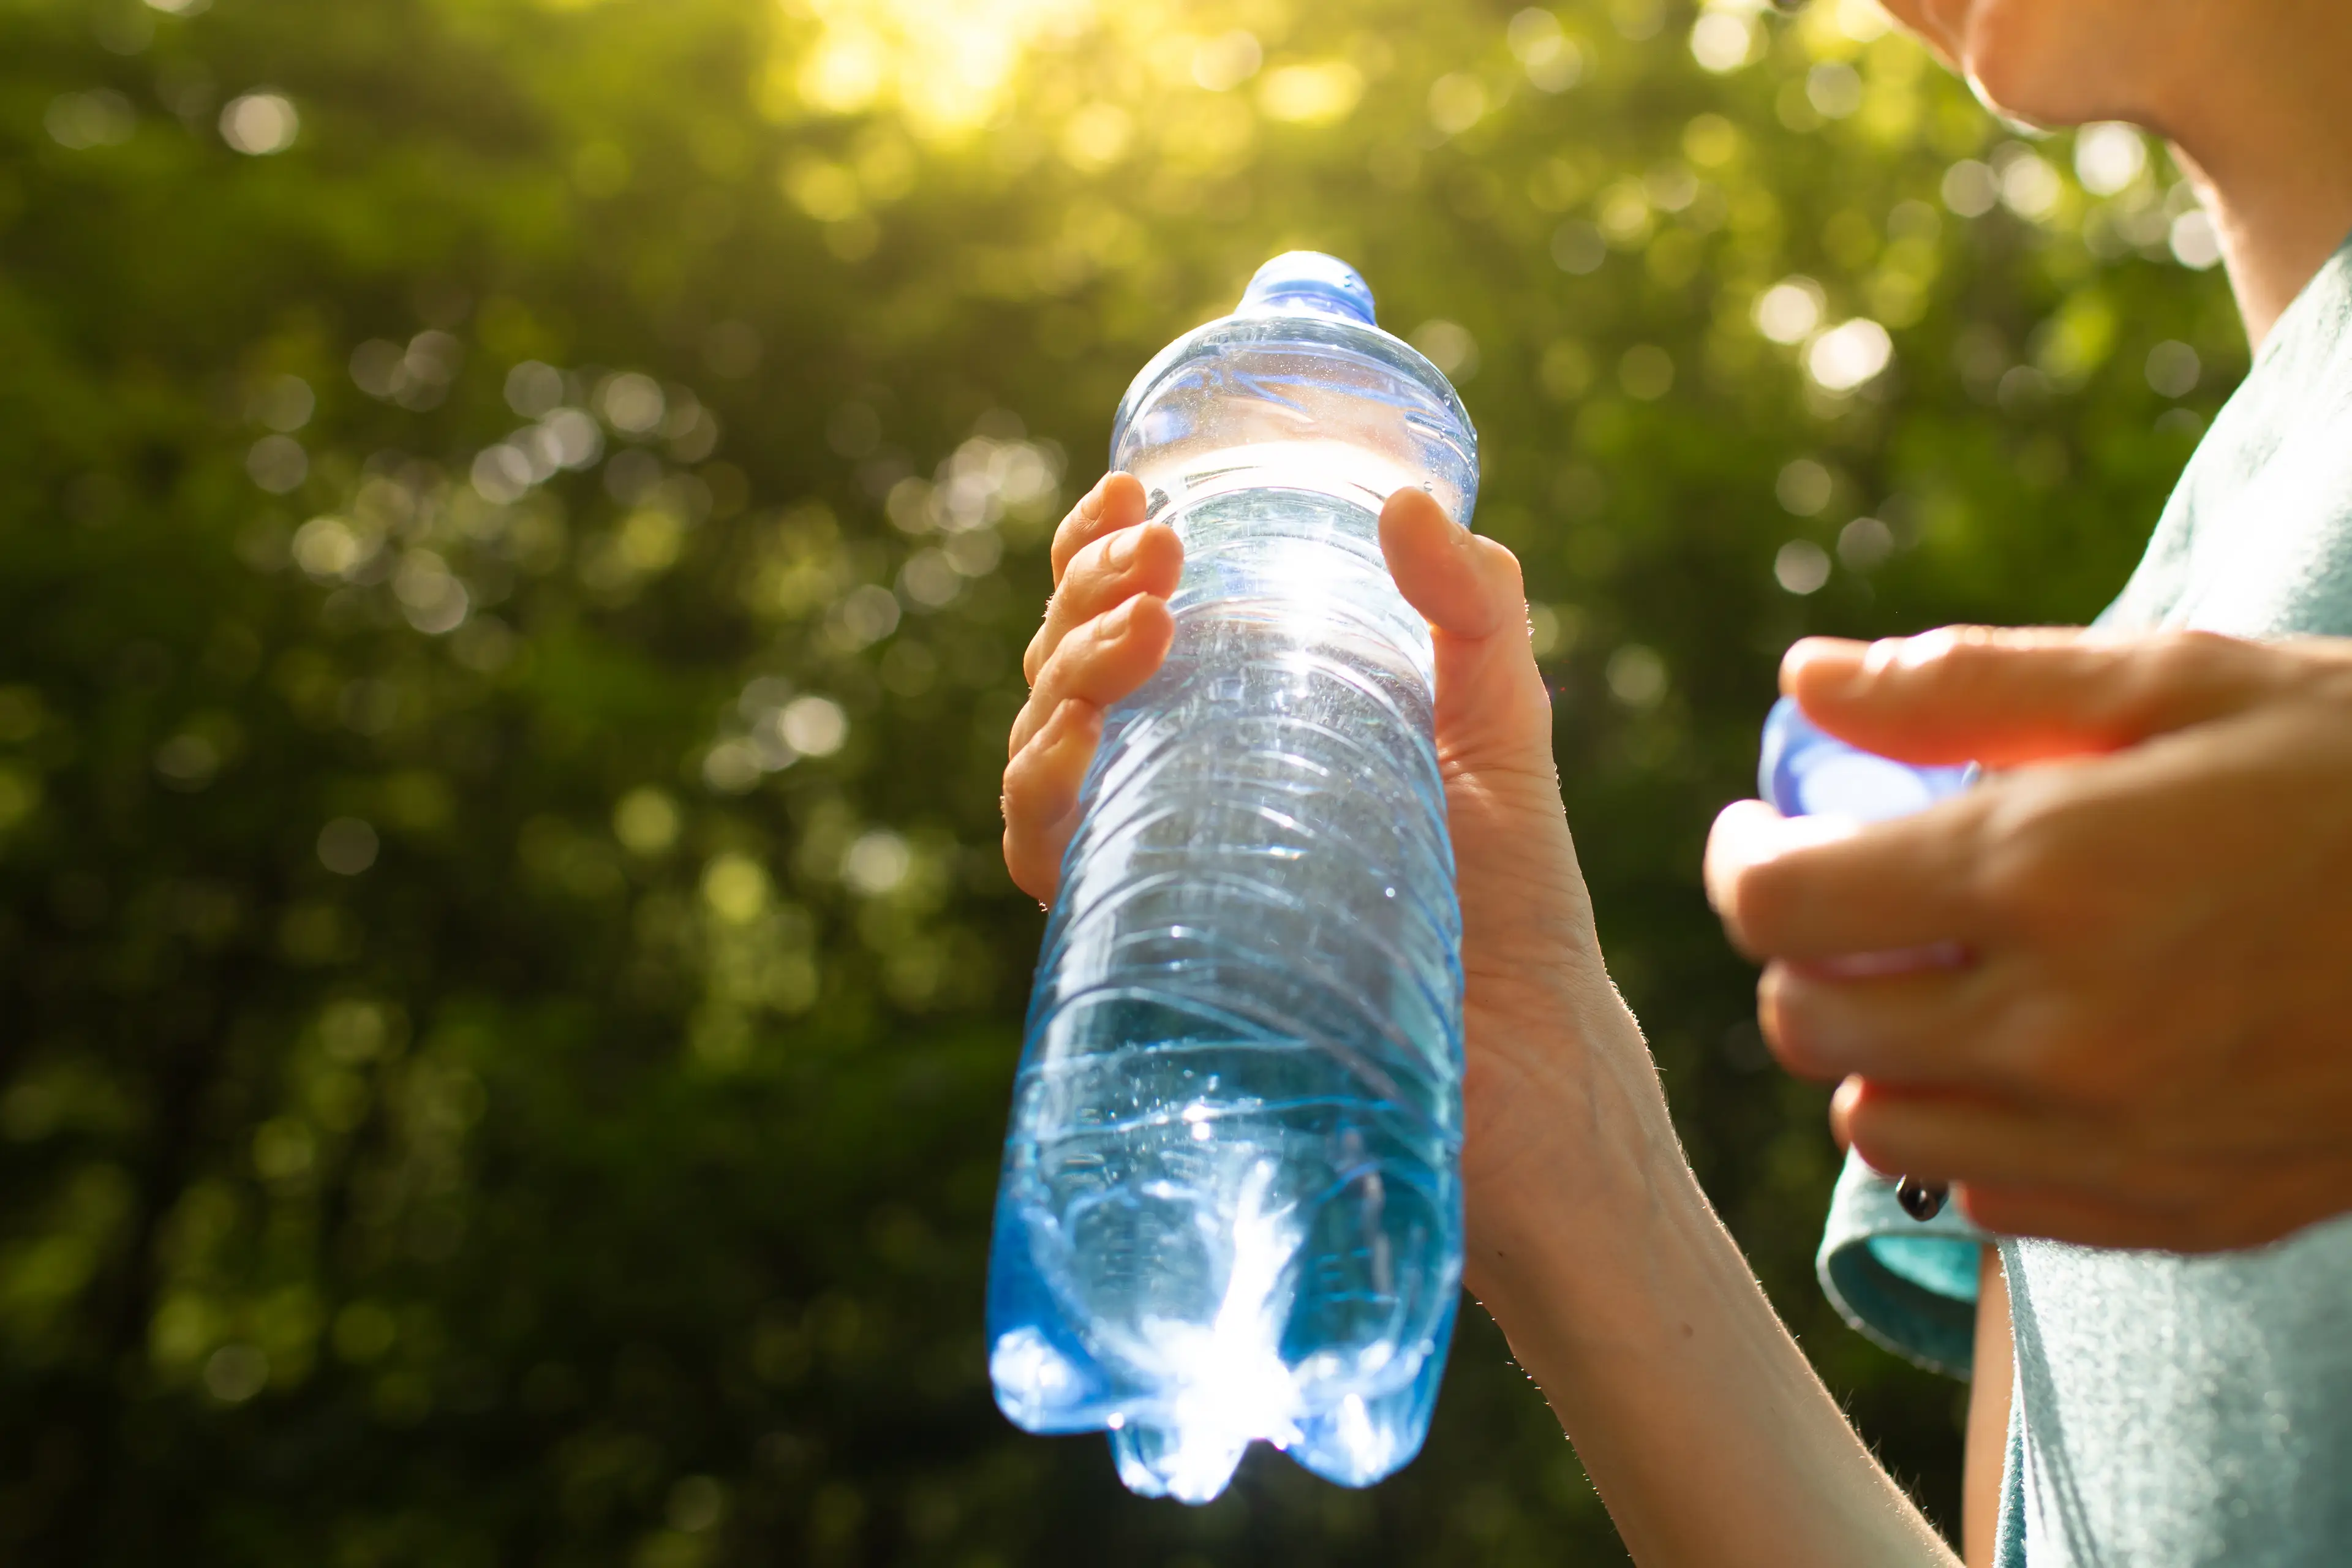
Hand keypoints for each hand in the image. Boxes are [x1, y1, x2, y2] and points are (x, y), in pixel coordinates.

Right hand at [1002, 473, 1671, 1287]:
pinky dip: (1041, 793)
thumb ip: (1475, 613)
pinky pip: (1049, 860)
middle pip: (1074, 668)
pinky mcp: (1144, 947)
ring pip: (1047, 747)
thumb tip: (1412, 502)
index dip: (1106, 552)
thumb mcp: (1504, 732)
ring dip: (1063, 673)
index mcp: (1247, 721)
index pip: (1135, 619)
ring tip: (1143, 631)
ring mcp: (1154, 867)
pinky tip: (1079, 752)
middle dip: (1087, 594)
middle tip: (1155, 560)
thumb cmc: (1514, 906)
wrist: (1525, 1068)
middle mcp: (1182, 787)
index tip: (1135, 498)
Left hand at [1707, 626, 2351, 1251]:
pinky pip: (1990, 1200)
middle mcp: (2061, 1026)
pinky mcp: (2180, 1210)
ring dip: (1868, 1055)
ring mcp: (2119, 1136)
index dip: (1744, 859)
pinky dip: (1968, 1135)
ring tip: (1925, 985)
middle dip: (1797, 954)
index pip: (1785, 902)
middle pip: (1810, 1023)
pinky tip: (2023, 1065)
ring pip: (1877, 1128)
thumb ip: (1968, 685)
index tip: (1763, 830)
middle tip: (1845, 901)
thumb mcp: (2176, 683)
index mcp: (2045, 874)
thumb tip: (1804, 678)